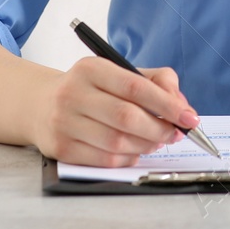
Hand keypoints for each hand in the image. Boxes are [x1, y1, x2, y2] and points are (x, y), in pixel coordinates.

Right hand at [32, 57, 198, 166]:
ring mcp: (64, 122)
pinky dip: (128, 159)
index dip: (166, 104)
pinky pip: (105, 160)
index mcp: (91, 68)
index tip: (189, 117)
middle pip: (127, 117)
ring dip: (146, 146)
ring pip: (117, 142)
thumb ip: (155, 82)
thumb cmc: (90, 89)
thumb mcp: (118, 73)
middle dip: (159, 129)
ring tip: (156, 141)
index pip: (135, 87)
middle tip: (175, 134)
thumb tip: (181, 105)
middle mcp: (73, 93)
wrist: (41, 105)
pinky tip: (135, 151)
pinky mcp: (60, 148)